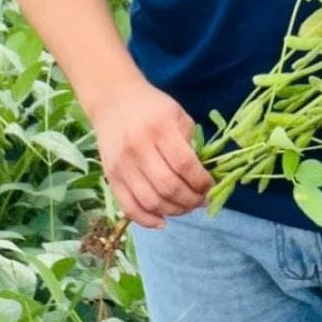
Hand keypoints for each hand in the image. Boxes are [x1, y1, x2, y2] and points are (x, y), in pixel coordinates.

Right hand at [89, 77, 213, 228]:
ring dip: (173, 211)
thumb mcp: (178, 114)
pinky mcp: (110, 177)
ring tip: (186, 208)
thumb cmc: (152, 106)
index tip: (210, 186)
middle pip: (168, 186)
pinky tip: (163, 221)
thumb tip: (202, 176)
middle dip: (190, 200)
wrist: (113, 100)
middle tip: (201, 201)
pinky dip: (147, 220)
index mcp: (160, 128)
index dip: (201, 181)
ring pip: (150, 201)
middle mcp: (139, 148)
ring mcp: (122, 165)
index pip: (184, 164)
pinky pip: (128, 206)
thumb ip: (190, 142)